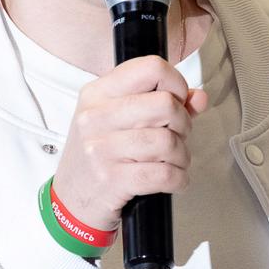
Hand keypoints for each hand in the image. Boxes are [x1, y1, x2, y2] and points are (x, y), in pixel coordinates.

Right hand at [51, 55, 209, 230]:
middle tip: (177, 136)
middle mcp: (96, 117)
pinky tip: (173, 179)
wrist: (70, 200)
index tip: (176, 100)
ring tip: (173, 161)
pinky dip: (179, 179)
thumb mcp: (119, 121)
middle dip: (183, 124)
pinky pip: (164, 174)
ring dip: (182, 155)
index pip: (150, 68)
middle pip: (165, 104)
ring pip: (168, 141)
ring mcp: (101, 149)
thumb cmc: (98, 157)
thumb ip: (161, 103)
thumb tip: (198, 98)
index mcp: (98, 93)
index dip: (175, 83)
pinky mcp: (111, 179)